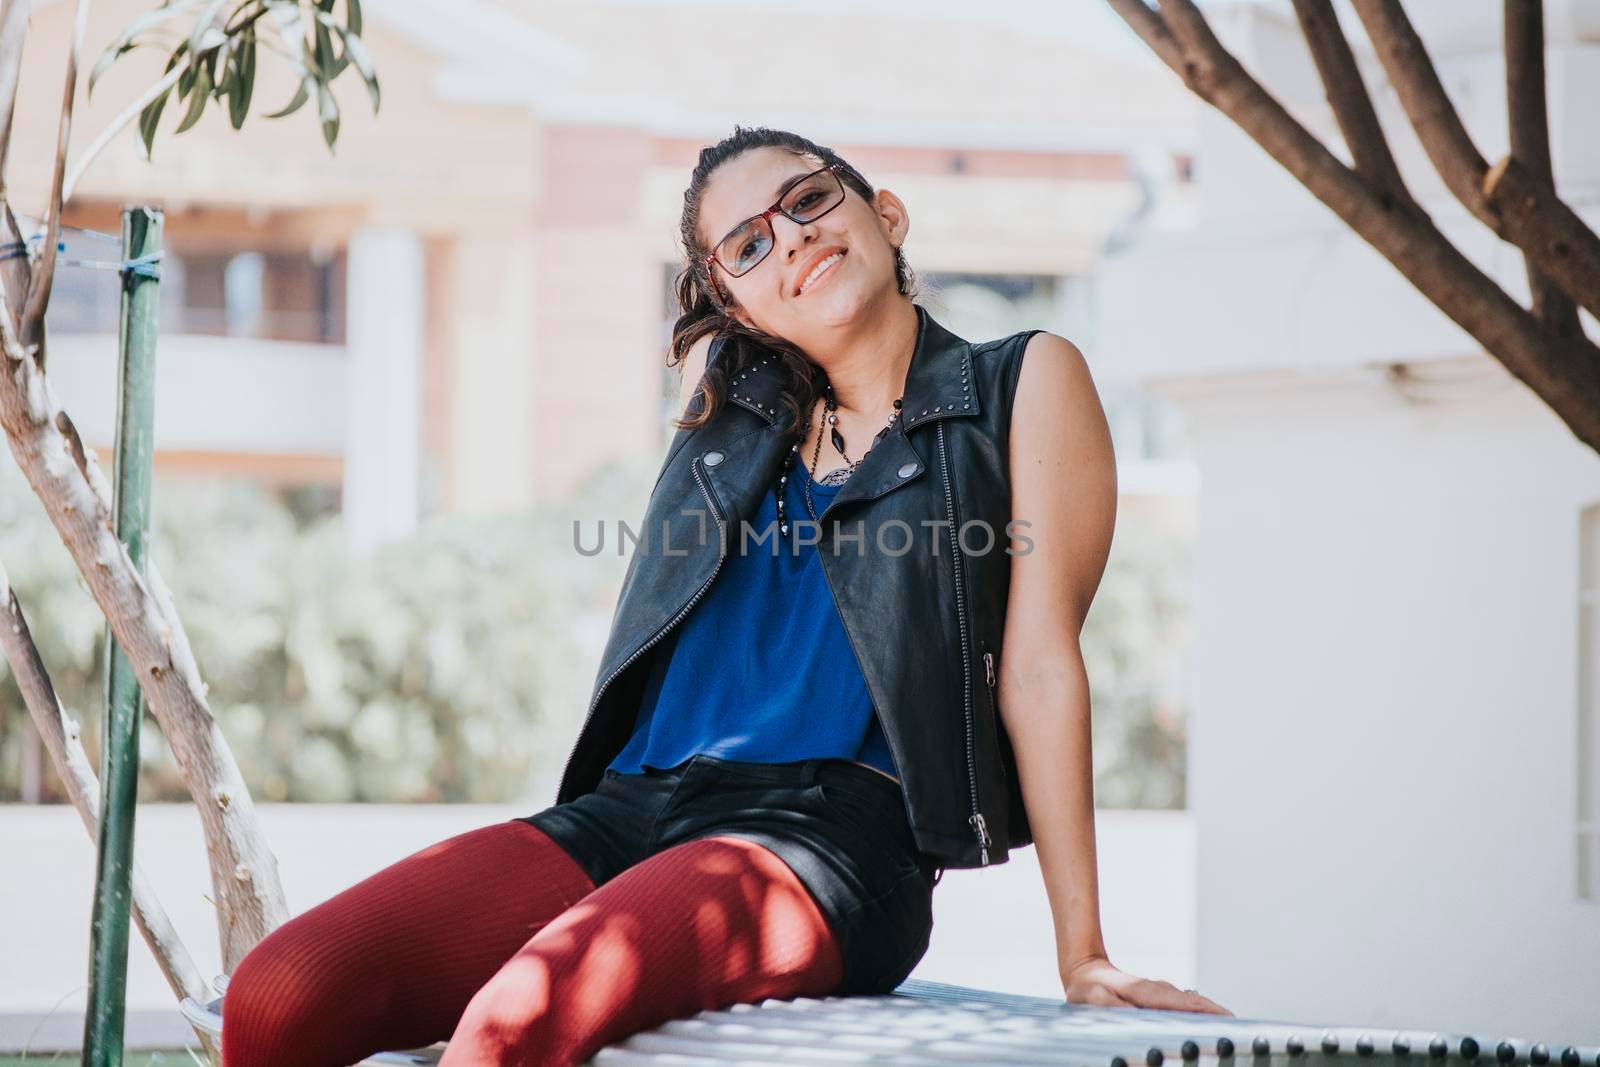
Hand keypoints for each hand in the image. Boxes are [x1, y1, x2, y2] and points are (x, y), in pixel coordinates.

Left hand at [1060, 953, 1233, 1015]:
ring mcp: (1161, 995)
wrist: (1085, 973)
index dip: (1205, 1010)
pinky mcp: (1161, 1001)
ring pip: (1191, 1005)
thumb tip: (1136, 1015)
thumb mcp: (1094, 998)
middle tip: (1237, 1030)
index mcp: (1145, 991)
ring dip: (1210, 1016)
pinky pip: (1184, 1009)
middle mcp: (1158, 991)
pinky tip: (1208, 1028)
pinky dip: (1200, 1016)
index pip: (1181, 1001)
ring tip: (1229, 1031)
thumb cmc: (1088, 988)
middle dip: (1216, 1016)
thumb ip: (1114, 1006)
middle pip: (1193, 1003)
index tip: (1226, 1018)